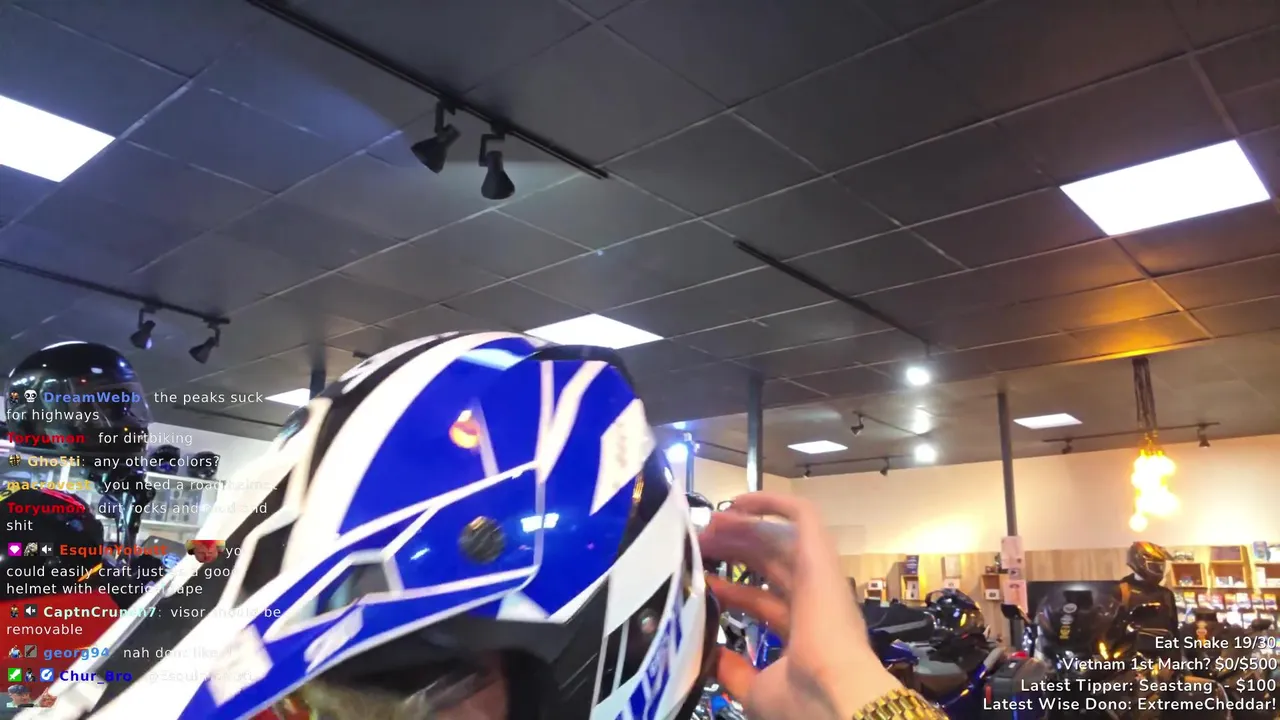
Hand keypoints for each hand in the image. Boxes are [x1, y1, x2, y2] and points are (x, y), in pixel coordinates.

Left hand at [698, 492, 903, 719]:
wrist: (833, 695)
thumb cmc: (801, 700)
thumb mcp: (756, 691)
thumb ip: (734, 671)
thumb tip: (712, 655)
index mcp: (804, 634)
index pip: (763, 600)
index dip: (732, 589)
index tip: (703, 580)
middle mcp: (814, 603)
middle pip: (770, 564)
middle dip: (735, 551)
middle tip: (702, 543)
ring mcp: (819, 578)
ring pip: (780, 538)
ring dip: (744, 528)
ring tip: (709, 523)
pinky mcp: (821, 556)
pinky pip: (802, 516)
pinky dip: (773, 503)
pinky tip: (738, 504)